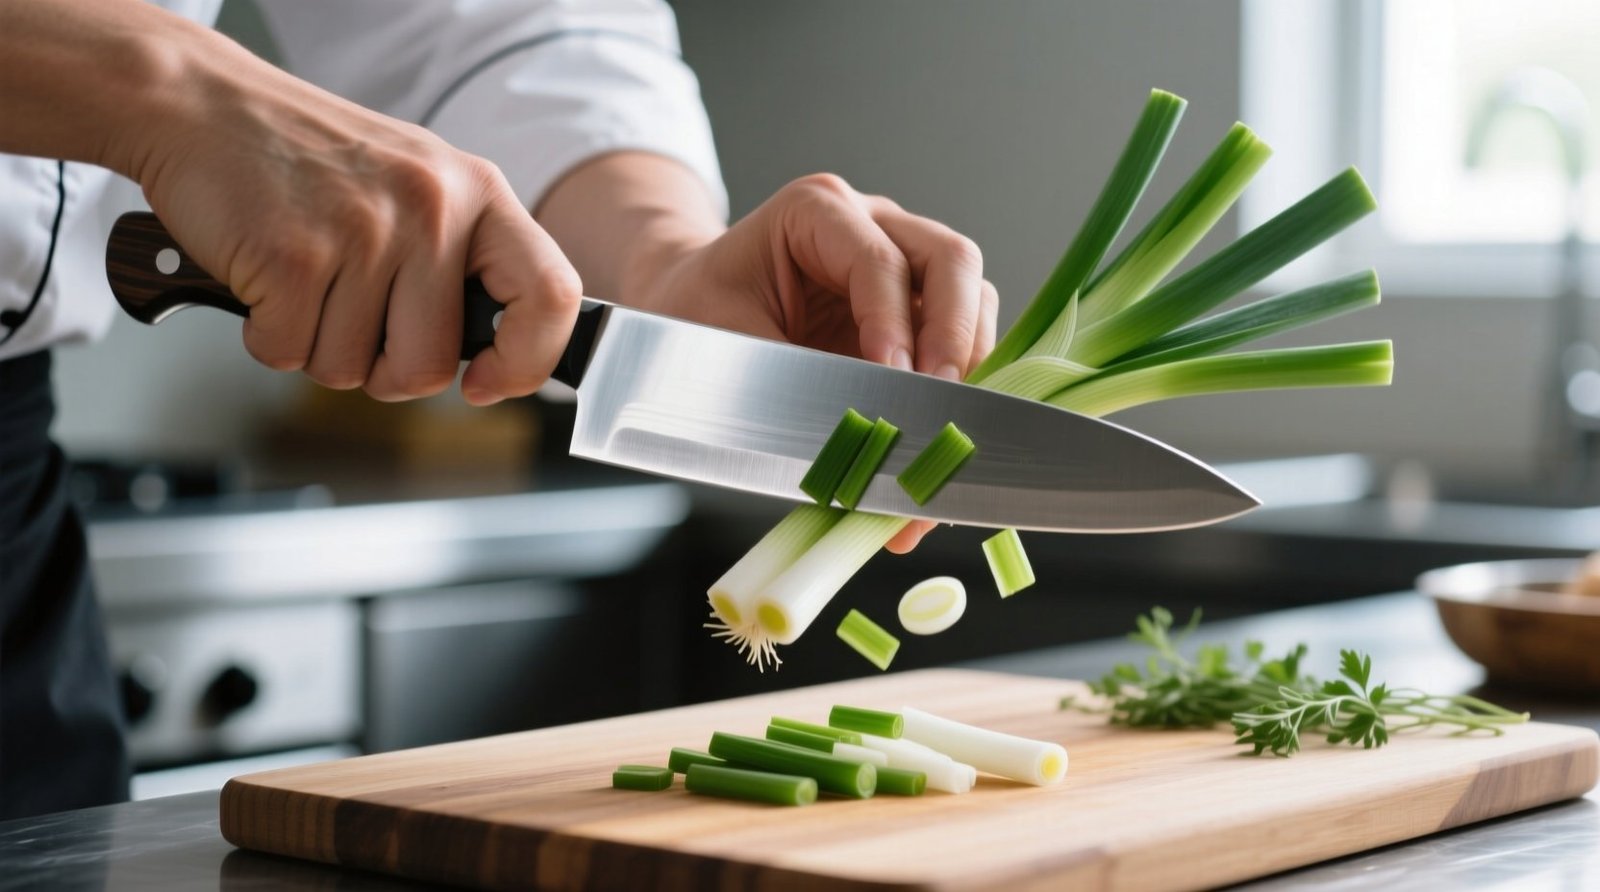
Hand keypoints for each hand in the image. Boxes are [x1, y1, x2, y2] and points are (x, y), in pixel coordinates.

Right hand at [120, 24, 579, 404]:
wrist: (201, 104)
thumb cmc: (308, 159)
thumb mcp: (417, 186)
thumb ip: (462, 261)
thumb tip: (497, 357)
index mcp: (478, 193)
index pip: (552, 296)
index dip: (528, 361)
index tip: (486, 382)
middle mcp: (432, 208)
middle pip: (431, 366)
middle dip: (383, 368)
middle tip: (349, 316)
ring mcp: (364, 231)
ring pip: (353, 370)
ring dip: (317, 347)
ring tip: (304, 279)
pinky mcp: (293, 257)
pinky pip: (289, 354)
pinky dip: (267, 334)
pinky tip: (264, 279)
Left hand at [623, 173, 998, 551]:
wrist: (684, 309)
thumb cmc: (694, 313)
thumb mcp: (723, 344)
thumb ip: (789, 378)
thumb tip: (851, 429)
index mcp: (816, 212)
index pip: (879, 260)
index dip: (893, 324)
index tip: (895, 379)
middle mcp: (872, 224)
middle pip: (950, 259)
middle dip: (955, 334)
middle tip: (944, 400)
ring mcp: (902, 262)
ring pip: (971, 294)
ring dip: (969, 363)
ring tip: (945, 426)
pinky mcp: (914, 309)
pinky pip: (961, 336)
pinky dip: (960, 383)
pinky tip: (939, 432)